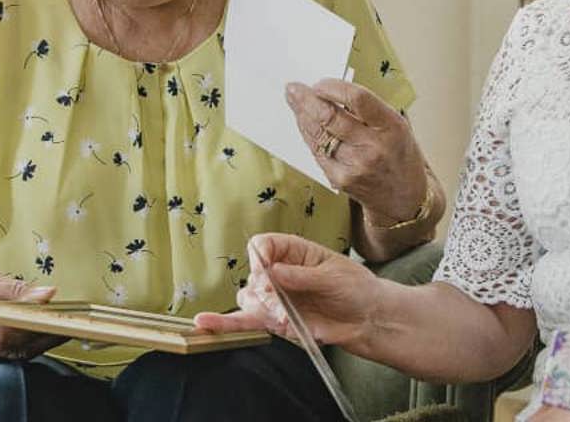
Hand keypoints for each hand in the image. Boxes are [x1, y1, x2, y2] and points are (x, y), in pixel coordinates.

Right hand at [0, 262, 68, 364]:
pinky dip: (35, 341)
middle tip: (71, 316)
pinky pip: (15, 353)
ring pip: (18, 353)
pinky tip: (51, 328)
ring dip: (45, 338)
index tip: (49, 308)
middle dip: (45, 332)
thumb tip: (47, 294)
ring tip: (67, 320)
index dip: (27, 323)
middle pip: (13, 346)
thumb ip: (12, 287)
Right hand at [192, 233, 382, 348]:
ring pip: (248, 298)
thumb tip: (273, 272)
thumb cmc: (355, 289)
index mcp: (293, 251)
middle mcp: (278, 272)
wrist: (366, 319)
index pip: (262, 245)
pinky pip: (244, 321)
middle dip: (264, 290)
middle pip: (253, 274)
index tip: (268, 273)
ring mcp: (274, 298)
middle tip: (280, 301)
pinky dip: (223, 324)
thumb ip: (301, 276)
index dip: (260, 258)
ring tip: (284, 317)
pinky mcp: (273, 321)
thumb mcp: (334, 276)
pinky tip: (204, 324)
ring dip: (262, 309)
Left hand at [285, 79, 427, 223]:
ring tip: (294, 101)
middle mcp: (373, 147)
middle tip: (293, 88)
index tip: (319, 82)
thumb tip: (329, 92)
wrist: (403, 197)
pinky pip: (317, 151)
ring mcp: (355, 166)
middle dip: (307, 100)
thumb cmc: (397, 153)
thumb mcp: (395, 125)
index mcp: (391, 127)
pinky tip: (304, 123)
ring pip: (319, 134)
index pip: (358, 99)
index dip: (333, 87)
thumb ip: (366, 109)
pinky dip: (308, 134)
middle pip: (331, 117)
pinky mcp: (340, 179)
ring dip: (302, 115)